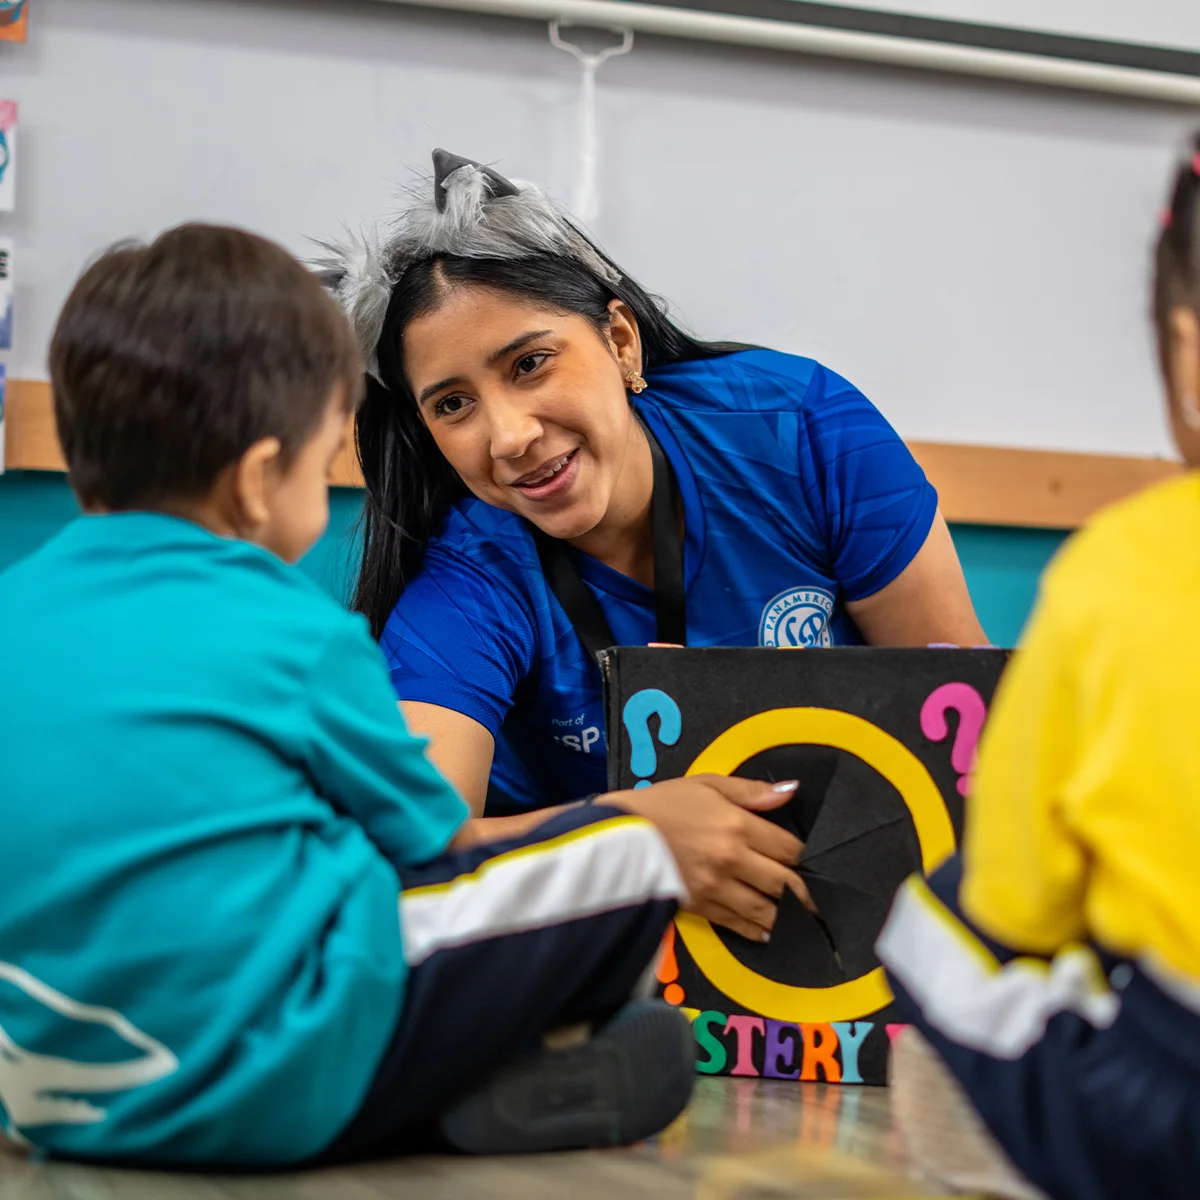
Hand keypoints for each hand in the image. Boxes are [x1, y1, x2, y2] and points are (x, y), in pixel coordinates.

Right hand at [602, 775, 813, 941]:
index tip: (809, 860)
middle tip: (819, 899)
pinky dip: (757, 931)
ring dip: (787, 916)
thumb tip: (791, 791)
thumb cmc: (661, 804)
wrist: (616, 834)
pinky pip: (737, 924)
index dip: (805, 856)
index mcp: (737, 826)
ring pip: (766, 910)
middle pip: (785, 884)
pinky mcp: (700, 908)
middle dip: (806, 893)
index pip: (789, 848)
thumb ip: (751, 791)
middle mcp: (732, 860)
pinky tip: (769, 933)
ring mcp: (716, 888)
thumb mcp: (706, 783)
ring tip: (803, 919)